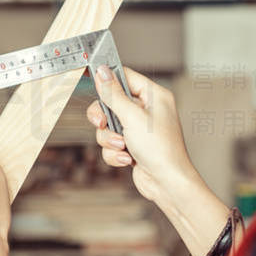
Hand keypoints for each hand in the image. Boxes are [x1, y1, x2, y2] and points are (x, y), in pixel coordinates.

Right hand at [88, 65, 198, 209]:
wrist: (166, 183)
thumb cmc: (160, 149)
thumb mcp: (132, 116)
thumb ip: (113, 94)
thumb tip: (102, 72)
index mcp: (154, 96)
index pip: (125, 76)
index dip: (107, 78)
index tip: (89, 76)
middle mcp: (147, 110)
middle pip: (111, 102)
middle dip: (105, 118)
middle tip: (101, 123)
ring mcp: (139, 129)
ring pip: (108, 126)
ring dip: (110, 139)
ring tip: (123, 147)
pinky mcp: (132, 146)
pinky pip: (112, 143)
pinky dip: (115, 153)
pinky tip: (127, 160)